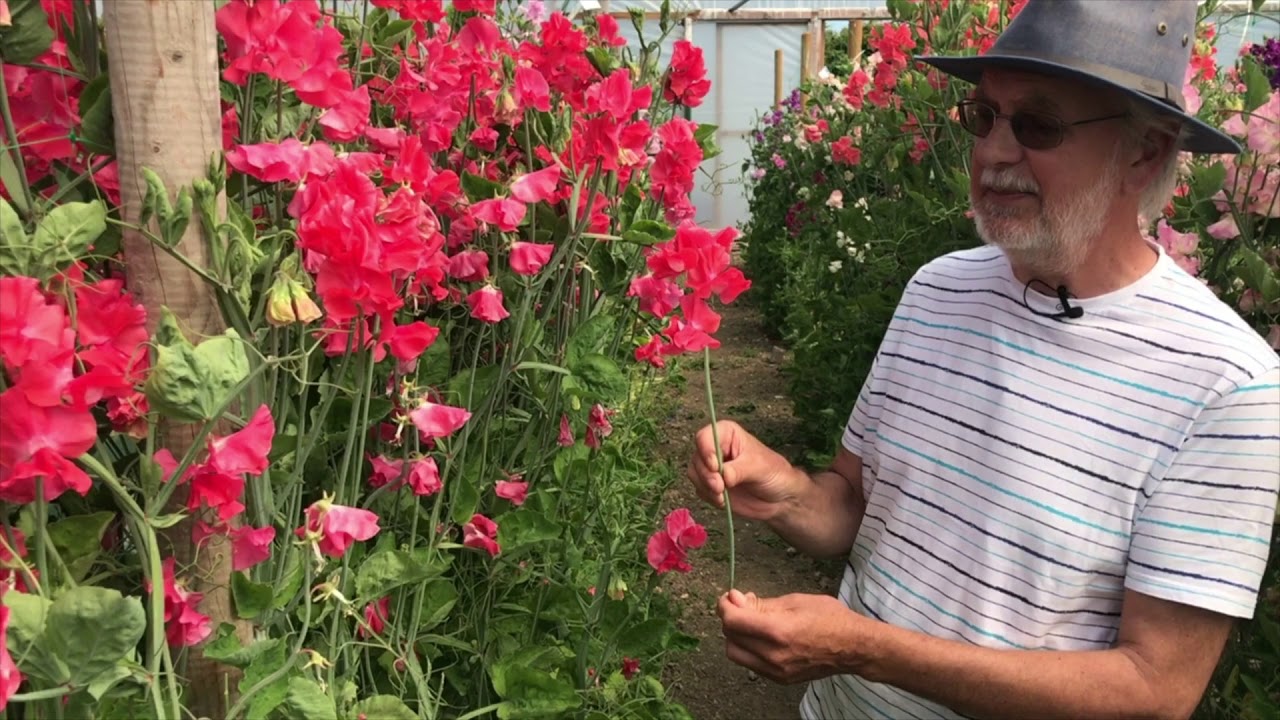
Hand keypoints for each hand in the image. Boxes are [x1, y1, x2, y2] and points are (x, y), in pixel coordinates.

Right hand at [686, 420, 796, 521]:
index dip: (706, 451)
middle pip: (697, 457)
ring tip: (723, 496)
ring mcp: (711, 467)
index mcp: (727, 434)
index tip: (715, 467)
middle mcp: (716, 448)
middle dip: (706, 475)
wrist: (779, 498)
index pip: (704, 436)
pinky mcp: (710, 484)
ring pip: (694, 474)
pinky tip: (724, 500)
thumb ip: (738, 470)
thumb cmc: (774, 473)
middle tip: (720, 487)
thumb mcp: (758, 467)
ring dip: (706, 487)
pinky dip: (709, 497)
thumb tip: (722, 475)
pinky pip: (699, 489)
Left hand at [717, 589, 866, 684]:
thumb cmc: (829, 618)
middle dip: (730, 618)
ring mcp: (776, 670)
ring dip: (736, 636)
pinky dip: (748, 648)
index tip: (729, 597)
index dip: (725, 605)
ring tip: (751, 622)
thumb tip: (735, 599)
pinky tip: (762, 637)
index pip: (732, 621)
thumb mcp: (795, 600)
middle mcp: (773, 655)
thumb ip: (761, 603)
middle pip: (730, 637)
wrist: (853, 647)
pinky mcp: (780, 679)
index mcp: (777, 631)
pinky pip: (751, 663)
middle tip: (741, 605)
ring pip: (736, 653)